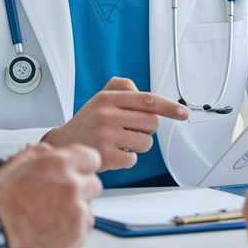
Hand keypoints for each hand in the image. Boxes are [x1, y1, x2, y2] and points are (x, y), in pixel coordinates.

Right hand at [0, 142, 101, 247]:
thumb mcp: (12, 165)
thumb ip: (37, 152)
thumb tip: (49, 151)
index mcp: (59, 164)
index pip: (91, 157)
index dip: (82, 164)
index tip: (76, 171)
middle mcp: (73, 185)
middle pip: (93, 183)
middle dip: (80, 187)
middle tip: (59, 195)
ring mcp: (77, 210)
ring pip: (89, 205)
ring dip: (76, 206)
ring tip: (52, 213)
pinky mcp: (78, 233)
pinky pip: (86, 225)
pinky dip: (74, 225)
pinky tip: (54, 225)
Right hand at [40, 77, 189, 170]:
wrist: (63, 145)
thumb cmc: (88, 122)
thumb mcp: (101, 98)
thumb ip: (124, 88)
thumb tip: (148, 96)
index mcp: (108, 98)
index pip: (147, 99)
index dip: (169, 106)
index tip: (184, 113)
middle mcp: (106, 114)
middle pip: (151, 123)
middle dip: (146, 129)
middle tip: (128, 130)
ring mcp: (106, 136)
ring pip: (146, 142)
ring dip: (137, 145)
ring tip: (119, 142)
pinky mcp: (106, 156)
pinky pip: (133, 159)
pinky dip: (126, 159)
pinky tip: (112, 153)